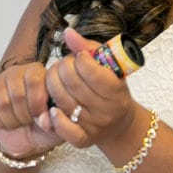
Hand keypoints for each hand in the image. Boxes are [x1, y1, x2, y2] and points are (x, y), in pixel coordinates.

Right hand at [0, 62, 67, 159]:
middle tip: (28, 121)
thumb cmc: (43, 126)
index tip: (41, 117)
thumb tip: (44, 120)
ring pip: (1, 102)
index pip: (34, 80)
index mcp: (37, 72)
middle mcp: (16, 72)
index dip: (37, 103)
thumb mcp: (56, 124)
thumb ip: (56, 120)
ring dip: (12, 121)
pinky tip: (4, 122)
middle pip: (17, 93)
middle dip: (24, 115)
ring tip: (18, 122)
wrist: (23, 138)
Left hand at [38, 28, 141, 153]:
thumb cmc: (113, 89)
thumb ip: (89, 47)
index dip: (79, 58)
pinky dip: (55, 118)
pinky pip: (65, 130)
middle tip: (64, 65)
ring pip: (63, 102)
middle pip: (72, 84)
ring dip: (53, 86)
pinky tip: (52, 107)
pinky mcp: (83, 140)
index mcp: (117, 91)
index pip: (90, 71)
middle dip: (63, 68)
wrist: (119, 124)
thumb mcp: (109, 66)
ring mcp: (94, 126)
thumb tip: (67, 32)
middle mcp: (106, 111)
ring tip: (57, 79)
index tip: (79, 56)